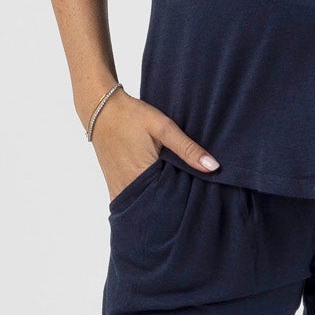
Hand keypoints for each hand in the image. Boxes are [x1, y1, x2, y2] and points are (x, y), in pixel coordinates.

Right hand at [88, 88, 219, 199]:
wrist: (101, 109)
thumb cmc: (132, 115)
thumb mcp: (164, 127)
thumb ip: (188, 149)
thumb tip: (213, 167)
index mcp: (141, 175)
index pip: (169, 201)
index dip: (184, 201)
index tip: (198, 200)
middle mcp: (127, 187)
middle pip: (156, 206)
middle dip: (172, 205)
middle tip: (190, 201)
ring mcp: (118, 188)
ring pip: (143, 205)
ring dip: (158, 202)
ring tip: (175, 199)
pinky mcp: (113, 185)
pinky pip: (131, 199)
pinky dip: (144, 199)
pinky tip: (156, 193)